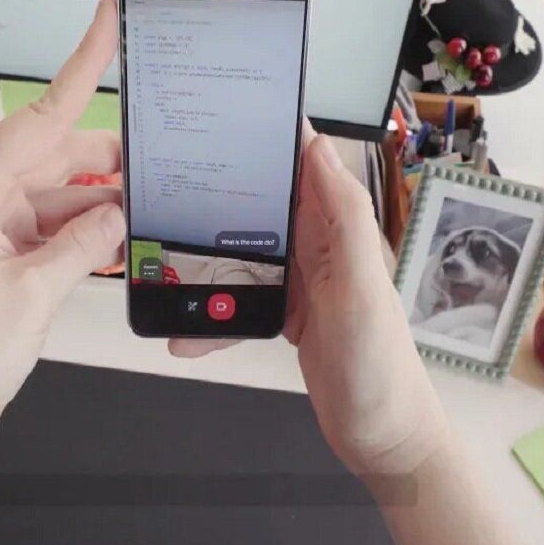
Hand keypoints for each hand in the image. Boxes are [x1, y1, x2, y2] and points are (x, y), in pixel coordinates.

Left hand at [0, 0, 124, 464]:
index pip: (41, 116)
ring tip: (151, 209)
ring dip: (103, 203)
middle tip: (162, 156)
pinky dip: (88, 232)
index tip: (105, 23)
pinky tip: (123, 239)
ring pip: (64, 191)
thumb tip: (122, 211)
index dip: (81, 66)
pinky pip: (57, 223)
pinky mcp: (3, 250)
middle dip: (111, 158)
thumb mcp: (35, 294)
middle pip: (59, 153)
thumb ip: (86, 243)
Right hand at [170, 127, 446, 475]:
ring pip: (241, 246)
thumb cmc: (379, 368)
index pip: (304, 160)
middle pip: (261, 198)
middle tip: (166, 178)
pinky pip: (238, 299)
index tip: (224, 108)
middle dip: (219, 186)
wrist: (383, 436)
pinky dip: (212, 316)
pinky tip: (185, 334)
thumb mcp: (362, 290)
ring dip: (204, 255)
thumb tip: (317, 146)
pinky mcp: (286, 312)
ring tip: (160, 259)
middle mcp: (319, 245)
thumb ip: (345, 220)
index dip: (270, 130)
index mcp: (339, 228)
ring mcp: (300, 279)